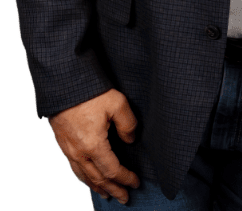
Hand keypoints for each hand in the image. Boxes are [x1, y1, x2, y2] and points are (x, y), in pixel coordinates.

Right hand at [48, 88, 139, 203]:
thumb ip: (128, 124)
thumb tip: (130, 141)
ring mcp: (69, 150)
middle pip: (98, 179)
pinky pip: (74, 169)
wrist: (63, 84)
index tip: (136, 183)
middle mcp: (79, 153)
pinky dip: (84, 178)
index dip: (125, 179)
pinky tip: (89, 178)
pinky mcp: (63, 144)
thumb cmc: (90, 93)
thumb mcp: (118, 103)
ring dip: (98, 187)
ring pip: (84, 176)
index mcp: (93, 146)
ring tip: (107, 194)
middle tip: (125, 198)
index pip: (112, 170)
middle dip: (113, 189)